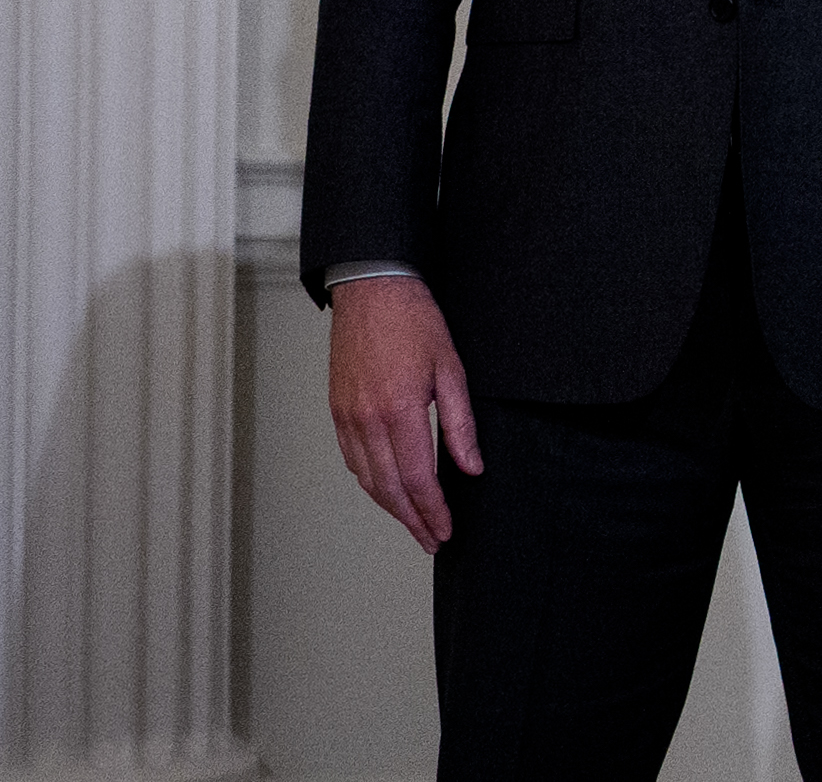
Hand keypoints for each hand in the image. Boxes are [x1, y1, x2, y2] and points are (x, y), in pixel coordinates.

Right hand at [324, 273, 482, 550]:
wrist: (372, 292)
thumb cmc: (415, 323)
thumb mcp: (452, 368)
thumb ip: (460, 422)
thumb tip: (471, 466)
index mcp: (399, 411)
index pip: (418, 478)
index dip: (433, 509)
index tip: (445, 530)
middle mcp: (367, 421)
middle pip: (389, 488)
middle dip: (412, 520)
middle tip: (431, 540)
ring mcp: (347, 418)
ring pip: (368, 479)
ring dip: (391, 507)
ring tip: (413, 524)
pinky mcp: (338, 412)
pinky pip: (353, 460)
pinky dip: (371, 483)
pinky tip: (387, 491)